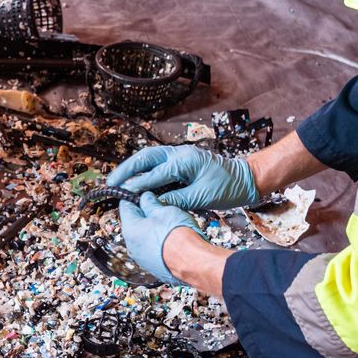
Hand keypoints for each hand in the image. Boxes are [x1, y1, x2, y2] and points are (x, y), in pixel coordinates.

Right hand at [106, 145, 260, 210]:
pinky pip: (156, 164)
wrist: (246, 179)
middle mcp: (179, 154)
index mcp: (184, 161)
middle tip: (111, 182)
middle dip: (126, 170)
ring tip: (116, 181)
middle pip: (144, 158)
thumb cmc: (228, 187)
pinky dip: (142, 172)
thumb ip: (175, 198)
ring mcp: (179, 156)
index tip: (122, 193)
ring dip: (131, 169)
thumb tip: (152, 203)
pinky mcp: (180, 162)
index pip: (154, 174)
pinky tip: (133, 181)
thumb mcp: (202, 197)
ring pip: (148, 159)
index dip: (137, 185)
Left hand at [119, 192, 204, 284]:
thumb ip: (151, 203)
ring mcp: (142, 258)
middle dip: (145, 215)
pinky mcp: (153, 266)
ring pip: (144, 238)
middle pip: (135, 224)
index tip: (141, 194)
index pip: (125, 207)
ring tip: (169, 225)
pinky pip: (153, 250)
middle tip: (160, 209)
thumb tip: (145, 198)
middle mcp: (132, 246)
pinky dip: (159, 244)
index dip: (134, 198)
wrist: (193, 262)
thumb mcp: (164, 211)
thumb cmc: (179, 236)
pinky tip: (172, 240)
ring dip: (153, 230)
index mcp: (130, 229)